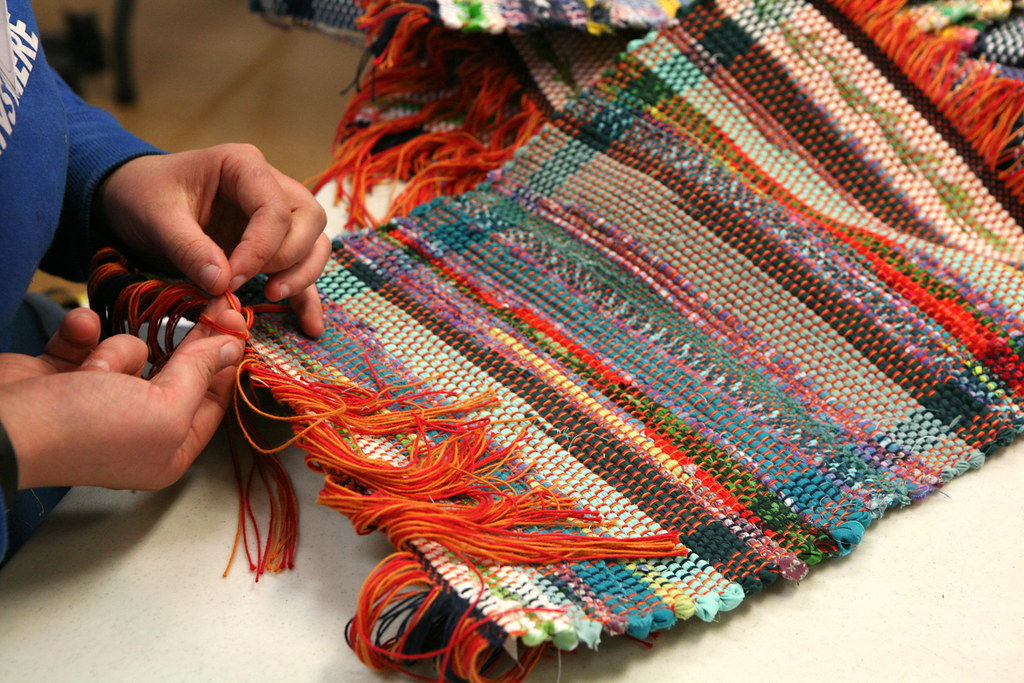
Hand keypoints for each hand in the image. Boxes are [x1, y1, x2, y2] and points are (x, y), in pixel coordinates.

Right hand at [0, 304, 245, 490]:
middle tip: (210, 304)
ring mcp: (100, 402)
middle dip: (180, 346)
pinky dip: (83, 335)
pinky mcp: (66, 375)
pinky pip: (92, 340)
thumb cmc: (87, 427)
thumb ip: (200, 374)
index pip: (214, 399)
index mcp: (170, 450)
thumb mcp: (164, 405)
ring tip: (95, 371)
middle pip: (177, 371)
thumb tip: (232, 348)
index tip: (238, 319)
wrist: (1, 427)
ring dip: (118, 350)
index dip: (226, 359)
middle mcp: (140, 429)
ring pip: (133, 350)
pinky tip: (75, 336)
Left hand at [96, 144, 330, 336]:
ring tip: (271, 296)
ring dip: (302, 274)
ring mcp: (277, 215)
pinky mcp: (272, 244)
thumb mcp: (156, 216)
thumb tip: (222, 284)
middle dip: (288, 258)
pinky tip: (310, 326)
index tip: (231, 280)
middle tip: (255, 285)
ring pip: (314, 243)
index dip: (260, 250)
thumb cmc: (145, 195)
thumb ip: (188, 248)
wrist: (135, 198)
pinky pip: (301, 268)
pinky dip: (305, 296)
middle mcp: (271, 185)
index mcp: (244, 165)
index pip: (275, 209)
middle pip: (308, 221)